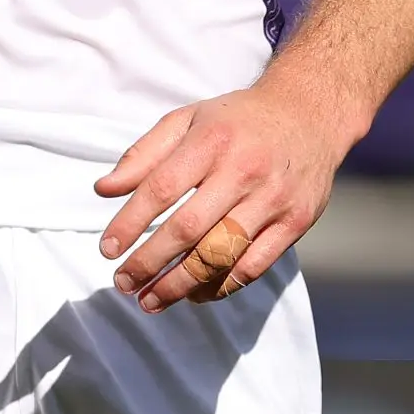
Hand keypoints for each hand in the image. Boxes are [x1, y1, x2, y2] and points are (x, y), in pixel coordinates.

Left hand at [95, 82, 354, 309]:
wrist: (310, 113)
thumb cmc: (238, 120)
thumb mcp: (188, 120)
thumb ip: (144, 154)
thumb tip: (103, 190)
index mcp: (212, 140)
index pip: (161, 188)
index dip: (130, 223)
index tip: (107, 249)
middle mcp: (245, 169)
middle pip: (188, 229)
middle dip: (148, 263)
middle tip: (123, 284)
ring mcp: (273, 198)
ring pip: (220, 255)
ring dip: (179, 285)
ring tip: (150, 300)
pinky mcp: (295, 222)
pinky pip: (253, 267)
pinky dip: (220, 287)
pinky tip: (195, 293)